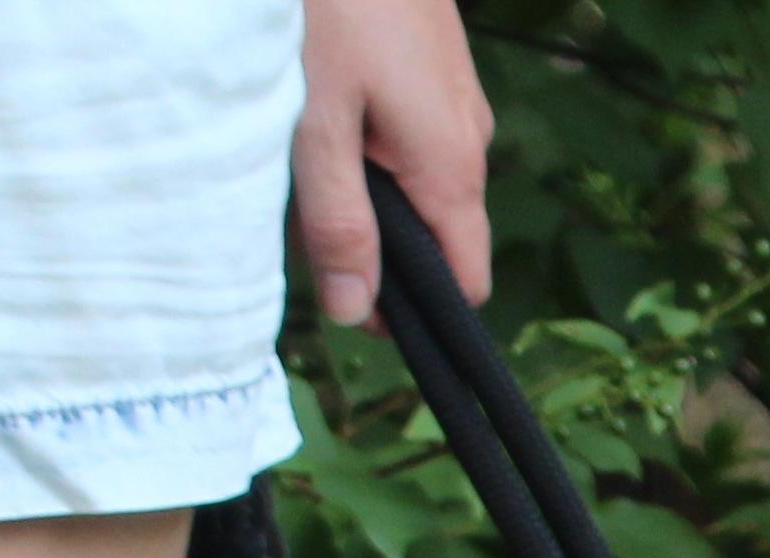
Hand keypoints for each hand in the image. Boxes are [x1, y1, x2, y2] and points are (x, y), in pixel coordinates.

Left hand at [295, 0, 491, 328]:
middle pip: (440, 230)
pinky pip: (414, 124)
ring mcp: (458, 94)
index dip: (415, 311)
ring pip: (420, 173)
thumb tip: (357, 314)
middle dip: (380, 240)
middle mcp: (469, 136)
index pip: (466, 282)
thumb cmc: (321, 6)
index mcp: (450, 166)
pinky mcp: (435, 59)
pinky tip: (322, 88)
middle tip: (300, 204)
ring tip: (302, 129)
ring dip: (366, 177)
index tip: (352, 307)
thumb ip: (336, 221)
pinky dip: (369, 128)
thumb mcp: (312, 120)